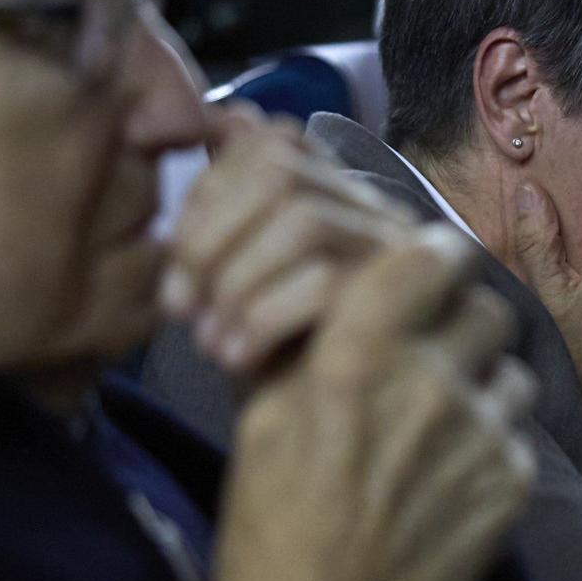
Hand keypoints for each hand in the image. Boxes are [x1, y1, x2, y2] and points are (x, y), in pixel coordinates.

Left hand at [163, 107, 418, 378]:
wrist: (326, 460)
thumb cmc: (281, 375)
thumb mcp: (240, 290)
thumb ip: (233, 211)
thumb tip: (225, 120)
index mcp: (338, 196)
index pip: (272, 142)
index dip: (208, 194)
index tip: (171, 269)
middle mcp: (380, 211)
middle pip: (282, 172)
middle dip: (212, 236)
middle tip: (178, 308)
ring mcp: (403, 253)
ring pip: (303, 220)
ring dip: (236, 278)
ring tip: (208, 342)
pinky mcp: (410, 305)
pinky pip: (327, 278)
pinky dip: (264, 313)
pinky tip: (237, 357)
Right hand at [210, 228, 537, 580]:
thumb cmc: (271, 531)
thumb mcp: (261, 421)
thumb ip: (311, 346)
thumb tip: (342, 293)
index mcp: (355, 355)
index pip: (426, 255)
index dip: (428, 257)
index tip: (422, 269)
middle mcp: (429, 382)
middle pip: (483, 305)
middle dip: (460, 319)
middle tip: (433, 347)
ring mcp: (481, 434)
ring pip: (512, 370)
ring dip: (483, 380)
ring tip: (441, 418)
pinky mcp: (512, 485)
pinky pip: (517, 434)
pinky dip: (489, 445)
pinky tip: (448, 478)